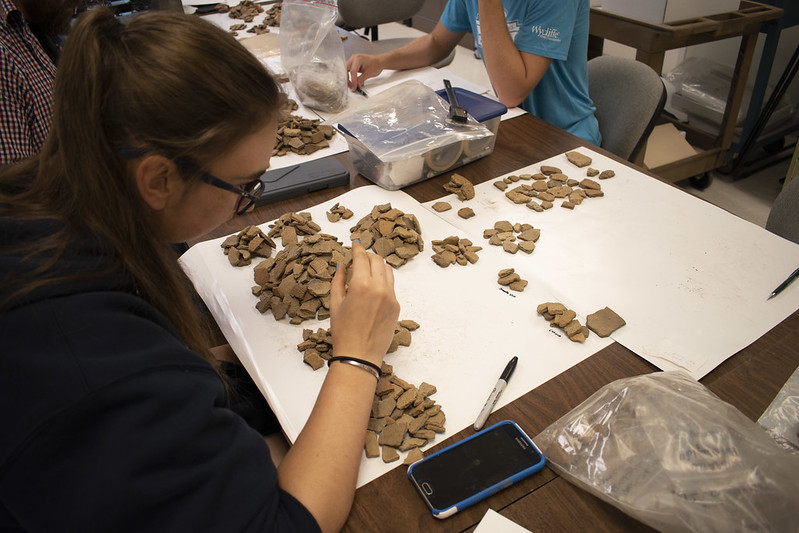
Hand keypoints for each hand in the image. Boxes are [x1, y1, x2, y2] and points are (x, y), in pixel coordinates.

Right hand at [329, 241, 399, 367]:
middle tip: (359, 257)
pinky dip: (383, 281)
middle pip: (377, 260)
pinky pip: (391, 286)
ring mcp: (391, 296)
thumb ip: (338, 281)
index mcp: (361, 285)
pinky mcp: (396, 306)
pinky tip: (373, 289)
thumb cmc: (343, 332)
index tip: (355, 244)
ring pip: (388, 271)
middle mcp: (379, 287)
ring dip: (378, 266)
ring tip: (367, 271)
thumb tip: (342, 266)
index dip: (357, 248)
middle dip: (368, 255)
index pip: (362, 257)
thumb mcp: (335, 304)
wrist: (360, 355)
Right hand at [345, 53, 384, 89]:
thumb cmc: (376, 64)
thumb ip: (361, 80)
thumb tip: (356, 86)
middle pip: (346, 70)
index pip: (352, 71)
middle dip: (347, 79)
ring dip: (347, 78)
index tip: (354, 87)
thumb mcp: (369, 73)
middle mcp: (353, 58)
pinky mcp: (353, 64)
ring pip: (346, 70)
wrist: (380, 62)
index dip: (353, 81)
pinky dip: (349, 76)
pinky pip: (348, 70)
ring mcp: (353, 60)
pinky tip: (352, 82)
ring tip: (352, 85)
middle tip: (351, 87)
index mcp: (358, 59)